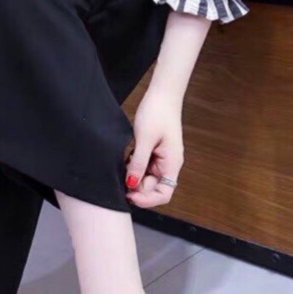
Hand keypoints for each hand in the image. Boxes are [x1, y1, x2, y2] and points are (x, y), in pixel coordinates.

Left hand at [125, 87, 183, 208]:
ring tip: (123, 165)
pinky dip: (131, 168)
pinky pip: (141, 169)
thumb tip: (131, 185)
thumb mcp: (145, 139)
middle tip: (120, 177)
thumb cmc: (157, 112)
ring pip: (144, 180)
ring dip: (132, 177)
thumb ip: (138, 163)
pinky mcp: (152, 154)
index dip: (147, 199)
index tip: (129, 194)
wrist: (161, 94)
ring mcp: (160, 160)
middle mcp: (167, 165)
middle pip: (151, 189)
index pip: (164, 194)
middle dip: (135, 187)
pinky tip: (125, 159)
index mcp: (171, 164)